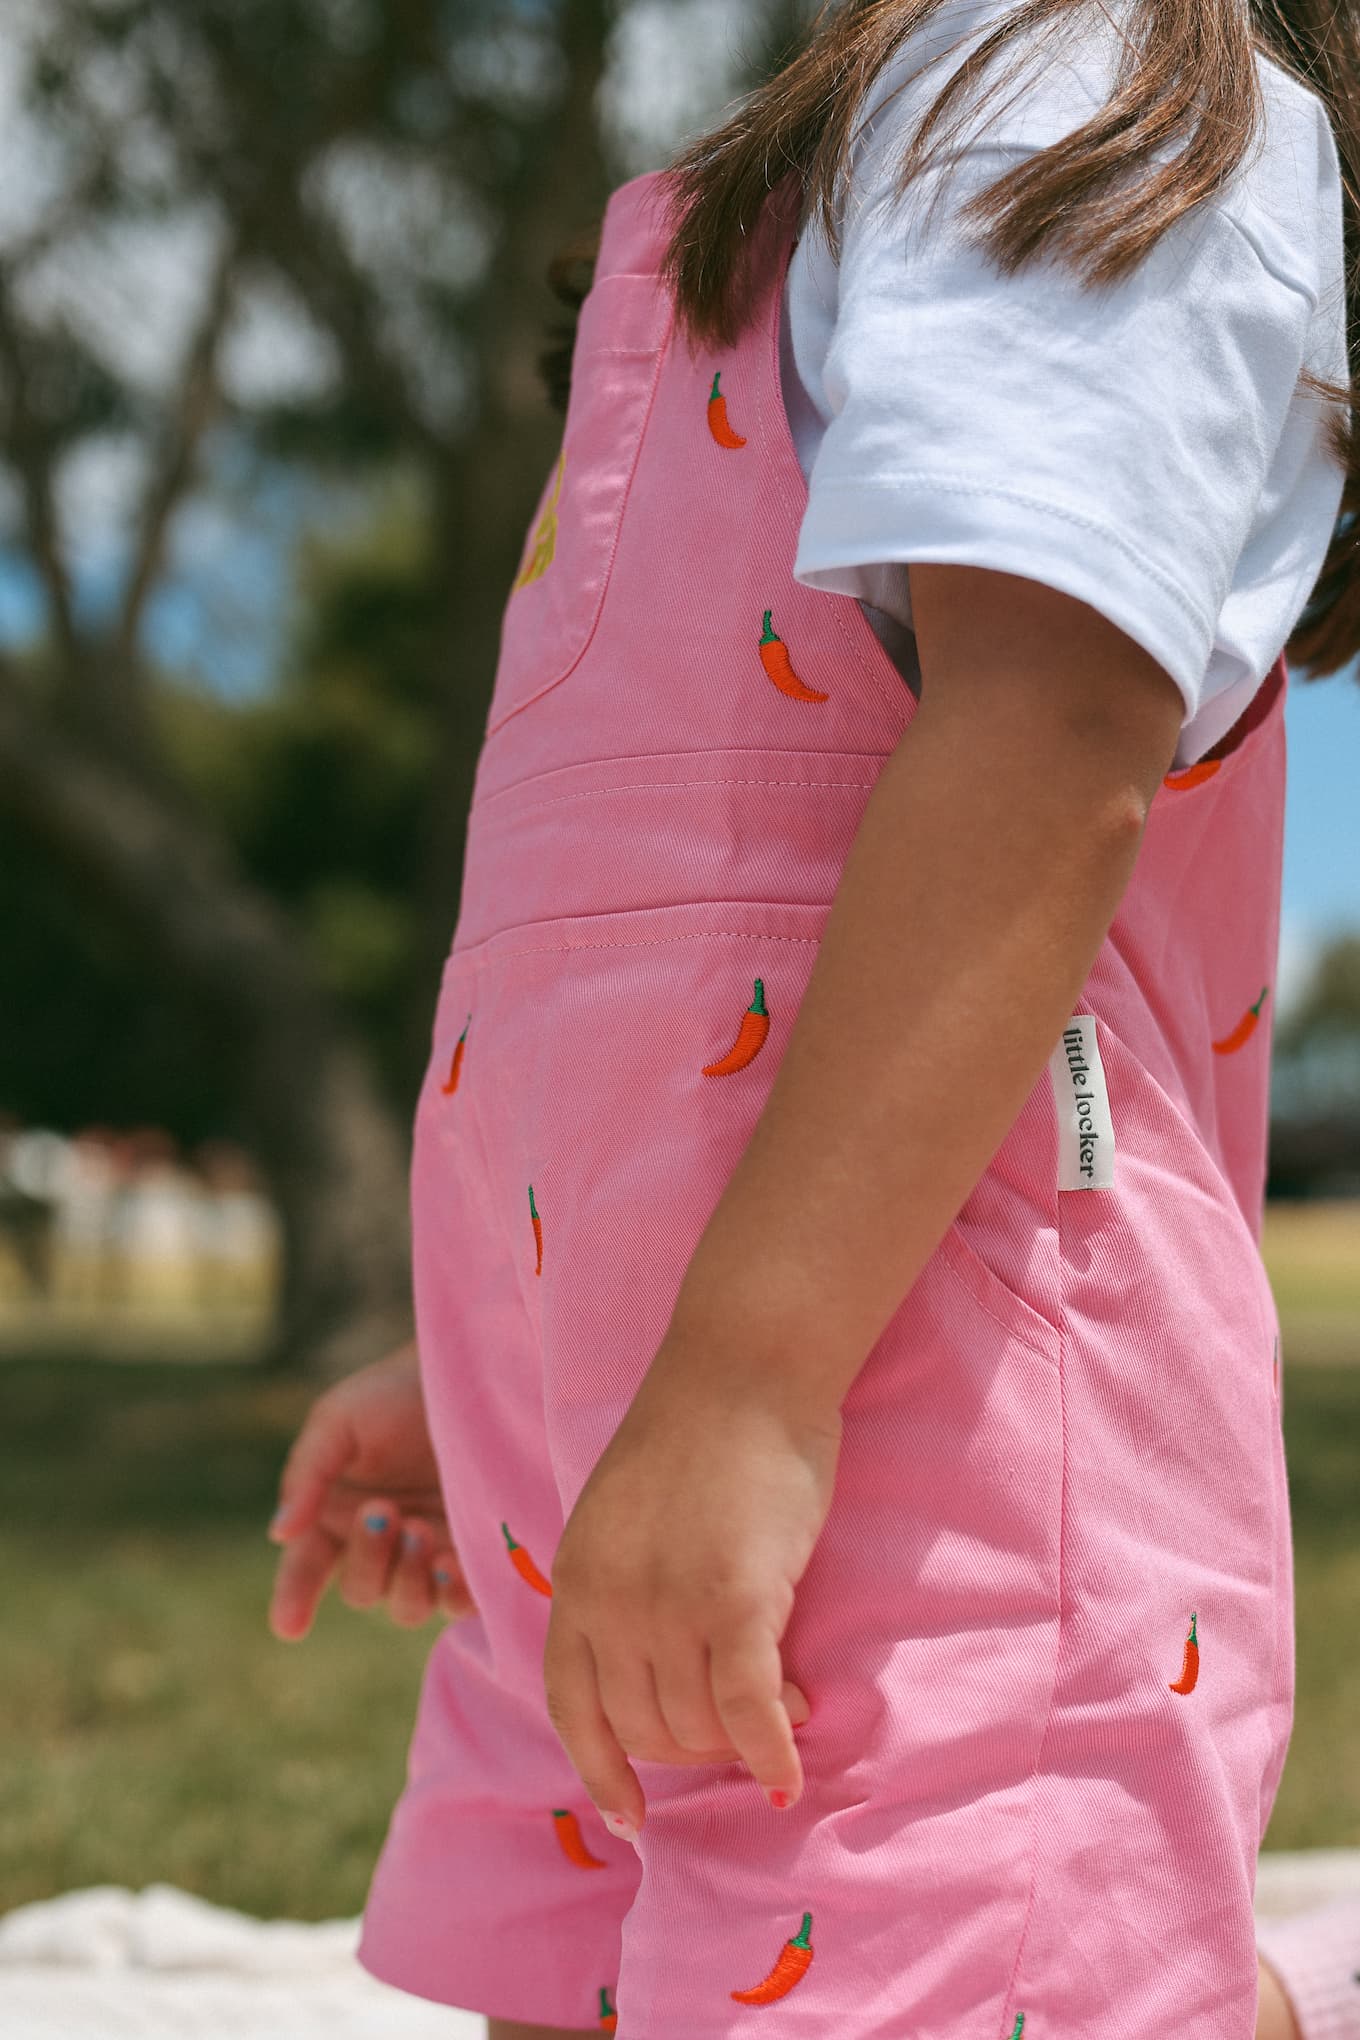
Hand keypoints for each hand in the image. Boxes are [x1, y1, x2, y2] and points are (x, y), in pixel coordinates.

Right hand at [267, 1340, 476, 1638]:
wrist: (469, 1372)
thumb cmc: (395, 1392)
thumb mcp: (337, 1421)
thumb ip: (306, 1476)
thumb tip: (279, 1534)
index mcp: (335, 1515)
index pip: (306, 1569)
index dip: (294, 1599)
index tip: (290, 1627)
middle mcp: (381, 1543)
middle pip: (362, 1590)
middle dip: (370, 1559)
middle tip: (386, 1512)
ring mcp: (429, 1552)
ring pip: (408, 1606)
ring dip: (409, 1579)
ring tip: (422, 1530)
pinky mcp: (477, 1553)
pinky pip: (461, 1601)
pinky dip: (453, 1593)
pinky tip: (453, 1562)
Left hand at [543, 1329, 838, 1834]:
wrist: (744, 1367)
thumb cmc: (701, 1431)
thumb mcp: (624, 1514)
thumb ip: (623, 1583)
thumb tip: (655, 1664)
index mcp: (575, 1578)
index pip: (572, 1706)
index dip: (601, 1768)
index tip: (629, 1814)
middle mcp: (609, 1601)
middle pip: (645, 1726)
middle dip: (696, 1747)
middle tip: (746, 1727)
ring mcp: (668, 1603)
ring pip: (698, 1724)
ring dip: (742, 1740)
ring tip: (785, 1707)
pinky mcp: (735, 1598)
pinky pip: (748, 1710)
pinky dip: (772, 1752)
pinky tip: (793, 1768)